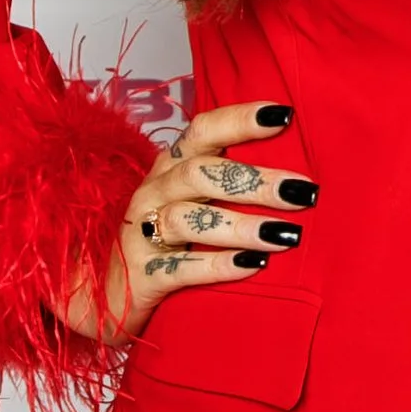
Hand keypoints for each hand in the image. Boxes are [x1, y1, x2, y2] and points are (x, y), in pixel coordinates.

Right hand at [62, 103, 317, 344]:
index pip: (202, 131)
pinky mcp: (141, 275)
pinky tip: (254, 264)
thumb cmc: (164, 242)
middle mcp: (153, 193)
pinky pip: (181, 267)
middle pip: (200, 174)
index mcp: (169, 168)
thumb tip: (295, 175)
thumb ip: (227, 182)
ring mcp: (141, 233)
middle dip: (255, 180)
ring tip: (286, 235)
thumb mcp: (190, 203)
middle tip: (303, 192)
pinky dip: (219, 264)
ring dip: (241, 225)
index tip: (284, 115)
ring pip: (189, 219)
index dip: (240, 120)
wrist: (107, 295)